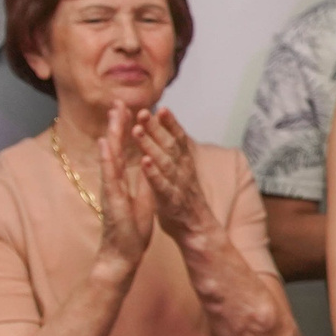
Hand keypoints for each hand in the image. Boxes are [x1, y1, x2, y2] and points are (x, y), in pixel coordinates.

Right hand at [93, 101, 157, 273]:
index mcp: (123, 180)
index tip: (130, 110)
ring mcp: (111, 189)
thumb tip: (149, 162)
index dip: (128, 130)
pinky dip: (108, 159)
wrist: (123, 254)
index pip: (126, 150)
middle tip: (117, 102)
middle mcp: (114, 181)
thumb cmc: (131, 229)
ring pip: (111, 156)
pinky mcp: (111, 200)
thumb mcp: (142, 198)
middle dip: (117, 124)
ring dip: (112, 135)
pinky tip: (106, 144)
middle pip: (116, 148)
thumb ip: (143, 180)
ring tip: (113, 115)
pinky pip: (109, 176)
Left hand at [132, 107, 214, 244]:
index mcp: (185, 163)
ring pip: (164, 162)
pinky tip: (144, 162)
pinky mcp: (170, 201)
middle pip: (170, 145)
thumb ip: (177, 153)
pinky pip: (161, 186)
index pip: (179, 139)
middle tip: (144, 112)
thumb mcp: (183, 172)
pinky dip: (153, 174)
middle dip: (156, 128)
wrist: (197, 228)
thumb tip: (170, 132)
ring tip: (138, 130)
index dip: (171, 124)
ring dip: (151, 145)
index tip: (162, 107)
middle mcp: (183, 171)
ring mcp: (178, 186)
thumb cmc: (185, 198)